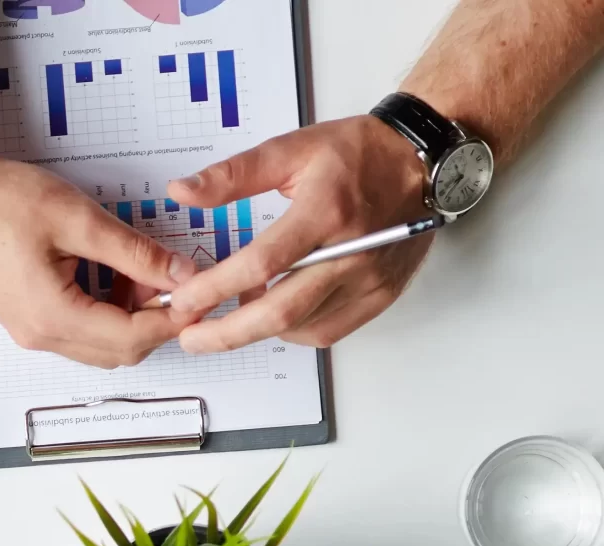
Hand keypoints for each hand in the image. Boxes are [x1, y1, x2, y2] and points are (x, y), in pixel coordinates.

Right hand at [0, 153, 193, 367]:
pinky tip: (113, 273)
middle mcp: (39, 334)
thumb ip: (135, 252)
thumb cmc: (1, 201)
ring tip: (142, 269)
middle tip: (176, 278)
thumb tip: (180, 273)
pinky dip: (108, 311)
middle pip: (119, 352)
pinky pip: (81, 331)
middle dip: (155, 321)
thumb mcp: (79, 220)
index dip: (172, 318)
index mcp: (52, 316)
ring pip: (101, 345)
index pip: (131, 338)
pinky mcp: (28, 318)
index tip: (198, 293)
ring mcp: (31, 330)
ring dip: (132, 316)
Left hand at [163, 116, 432, 353]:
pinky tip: (275, 314)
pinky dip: (293, 331)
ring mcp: (369, 278)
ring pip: (302, 326)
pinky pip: (328, 331)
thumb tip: (182, 192)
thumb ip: (234, 174)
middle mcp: (352, 251)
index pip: (263, 262)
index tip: (185, 300)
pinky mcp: (380, 295)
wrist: (420, 161)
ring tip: (229, 317)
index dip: (217, 287)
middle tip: (192, 338)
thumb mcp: (292, 149)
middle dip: (228, 333)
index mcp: (325, 211)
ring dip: (258, 330)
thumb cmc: (358, 153)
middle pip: (282, 311)